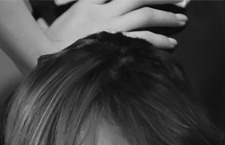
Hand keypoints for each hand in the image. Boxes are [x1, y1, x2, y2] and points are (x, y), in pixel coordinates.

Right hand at [42, 0, 187, 51]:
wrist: (41, 58)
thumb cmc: (49, 41)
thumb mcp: (58, 17)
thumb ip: (67, 7)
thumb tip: (53, 10)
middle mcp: (103, 8)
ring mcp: (109, 26)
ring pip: (146, 14)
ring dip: (167, 16)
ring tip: (183, 19)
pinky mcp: (112, 44)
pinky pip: (141, 40)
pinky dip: (158, 41)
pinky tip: (170, 44)